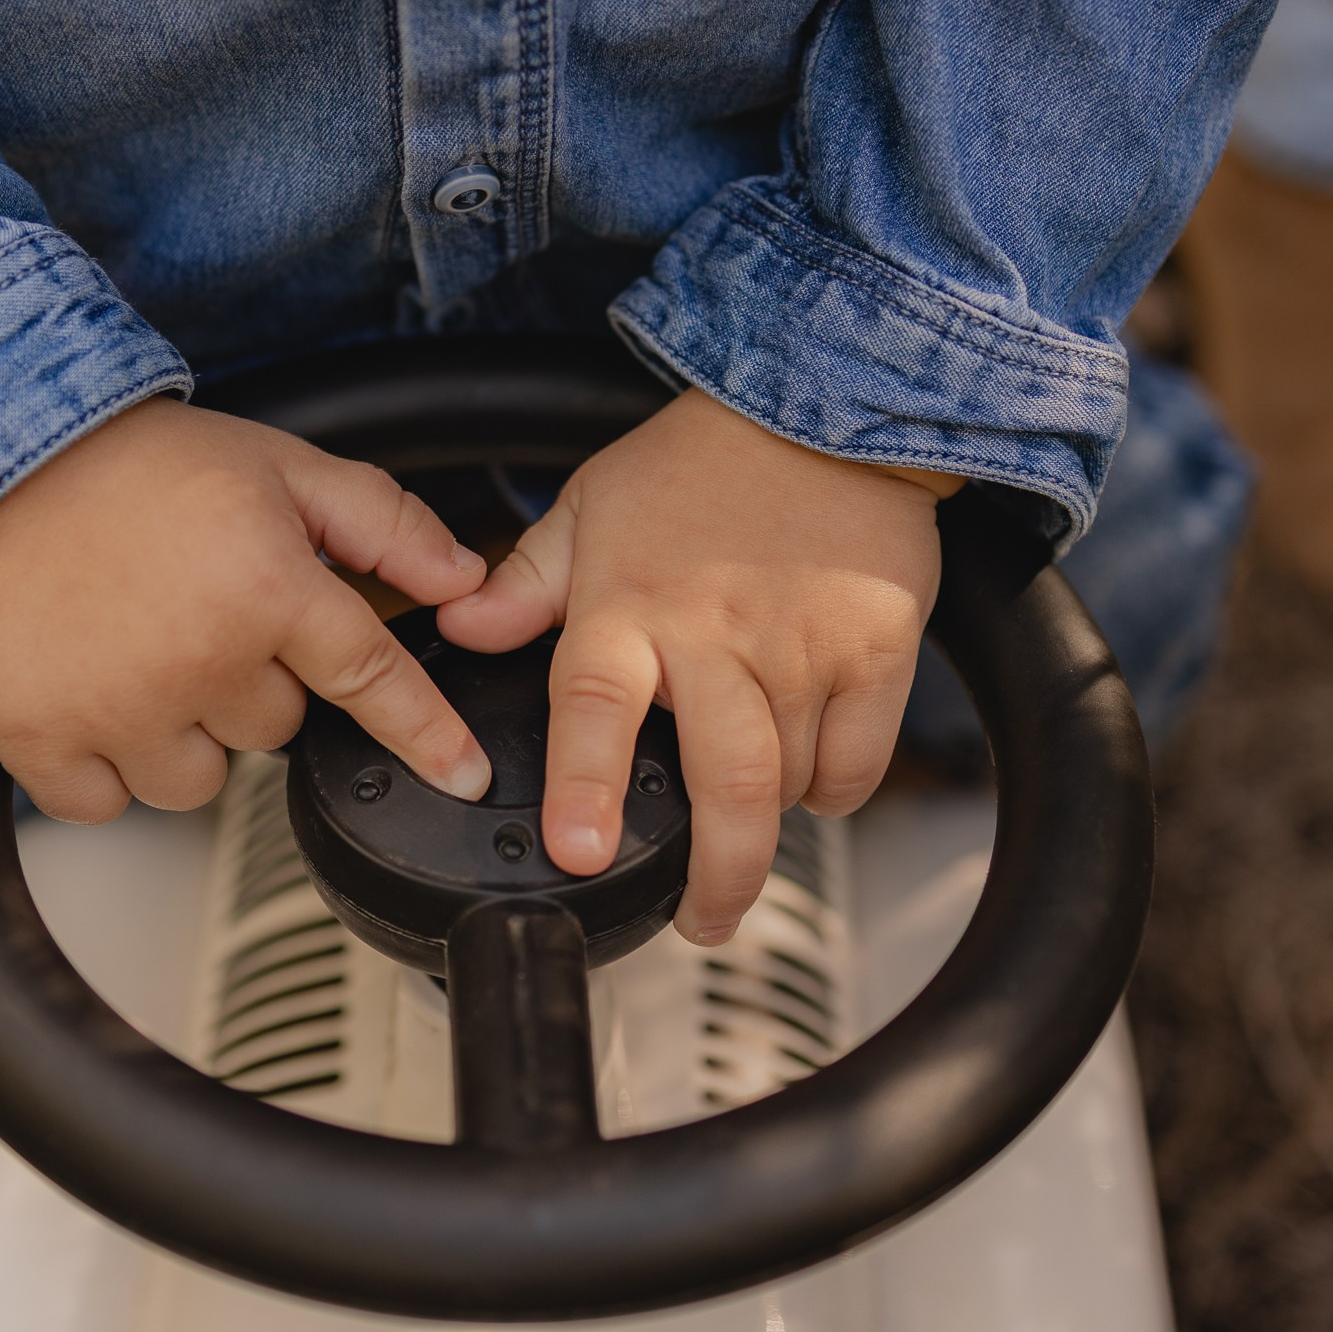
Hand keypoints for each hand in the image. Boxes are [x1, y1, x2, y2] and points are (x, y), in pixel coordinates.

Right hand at [0, 396, 493, 819]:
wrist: (2, 459)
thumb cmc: (146, 466)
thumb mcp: (283, 468)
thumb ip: (384, 525)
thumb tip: (464, 581)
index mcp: (267, 589)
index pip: (370, 679)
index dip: (426, 733)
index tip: (461, 777)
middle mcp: (198, 659)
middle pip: (275, 730)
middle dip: (252, 683)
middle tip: (201, 615)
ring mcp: (115, 707)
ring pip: (197, 782)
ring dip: (183, 736)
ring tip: (143, 653)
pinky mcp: (38, 737)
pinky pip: (105, 804)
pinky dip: (103, 768)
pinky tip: (93, 693)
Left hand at [436, 390, 956, 943]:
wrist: (827, 408)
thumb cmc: (700, 464)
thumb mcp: (590, 508)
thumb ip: (523, 584)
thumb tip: (457, 630)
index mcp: (630, 609)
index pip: (594, 708)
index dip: (585, 788)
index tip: (578, 854)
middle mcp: (716, 638)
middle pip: (725, 788)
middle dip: (718, 880)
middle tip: (703, 924)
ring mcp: (802, 650)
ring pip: (790, 787)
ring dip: (768, 820)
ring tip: (747, 814)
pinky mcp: (875, 653)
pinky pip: (855, 764)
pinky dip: (833, 788)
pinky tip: (809, 773)